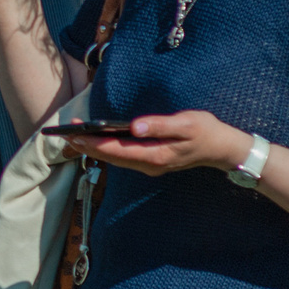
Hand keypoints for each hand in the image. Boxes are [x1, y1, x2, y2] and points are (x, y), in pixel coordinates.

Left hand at [71, 110, 252, 177]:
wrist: (223, 149)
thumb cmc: (206, 132)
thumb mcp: (187, 123)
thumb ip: (160, 125)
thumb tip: (135, 126)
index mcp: (156, 156)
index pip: (118, 152)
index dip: (95, 144)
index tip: (76, 136)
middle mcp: (150, 164)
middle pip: (112, 158)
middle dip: (88, 146)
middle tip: (65, 135)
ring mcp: (150, 165)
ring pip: (116, 159)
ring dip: (95, 148)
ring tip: (73, 136)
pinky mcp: (151, 160)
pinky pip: (123, 157)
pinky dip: (107, 149)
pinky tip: (96, 139)